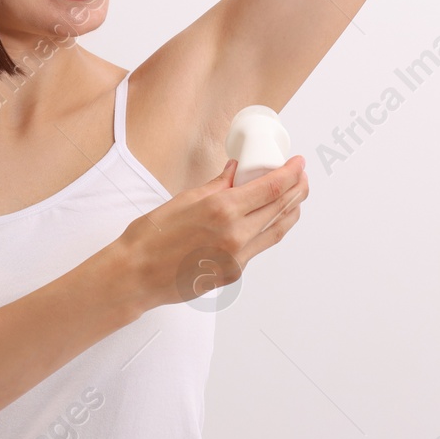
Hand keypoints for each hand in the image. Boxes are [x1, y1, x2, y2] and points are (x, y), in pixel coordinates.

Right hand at [109, 156, 308, 313]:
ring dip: (291, 212)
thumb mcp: (184, 199)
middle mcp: (236, 235)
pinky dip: (270, 230)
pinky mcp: (234, 273)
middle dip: (297, 190)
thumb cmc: (151, 237)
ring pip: (276, 231)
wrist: (137, 274)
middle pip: (281, 209)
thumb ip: (216, 185)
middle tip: (302, 177)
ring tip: (296, 197)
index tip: (298, 163)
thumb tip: (235, 170)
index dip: (290, 174)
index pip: (271, 189)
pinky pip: (259, 247)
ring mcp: (237, 258)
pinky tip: (271, 220)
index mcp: (222, 210)